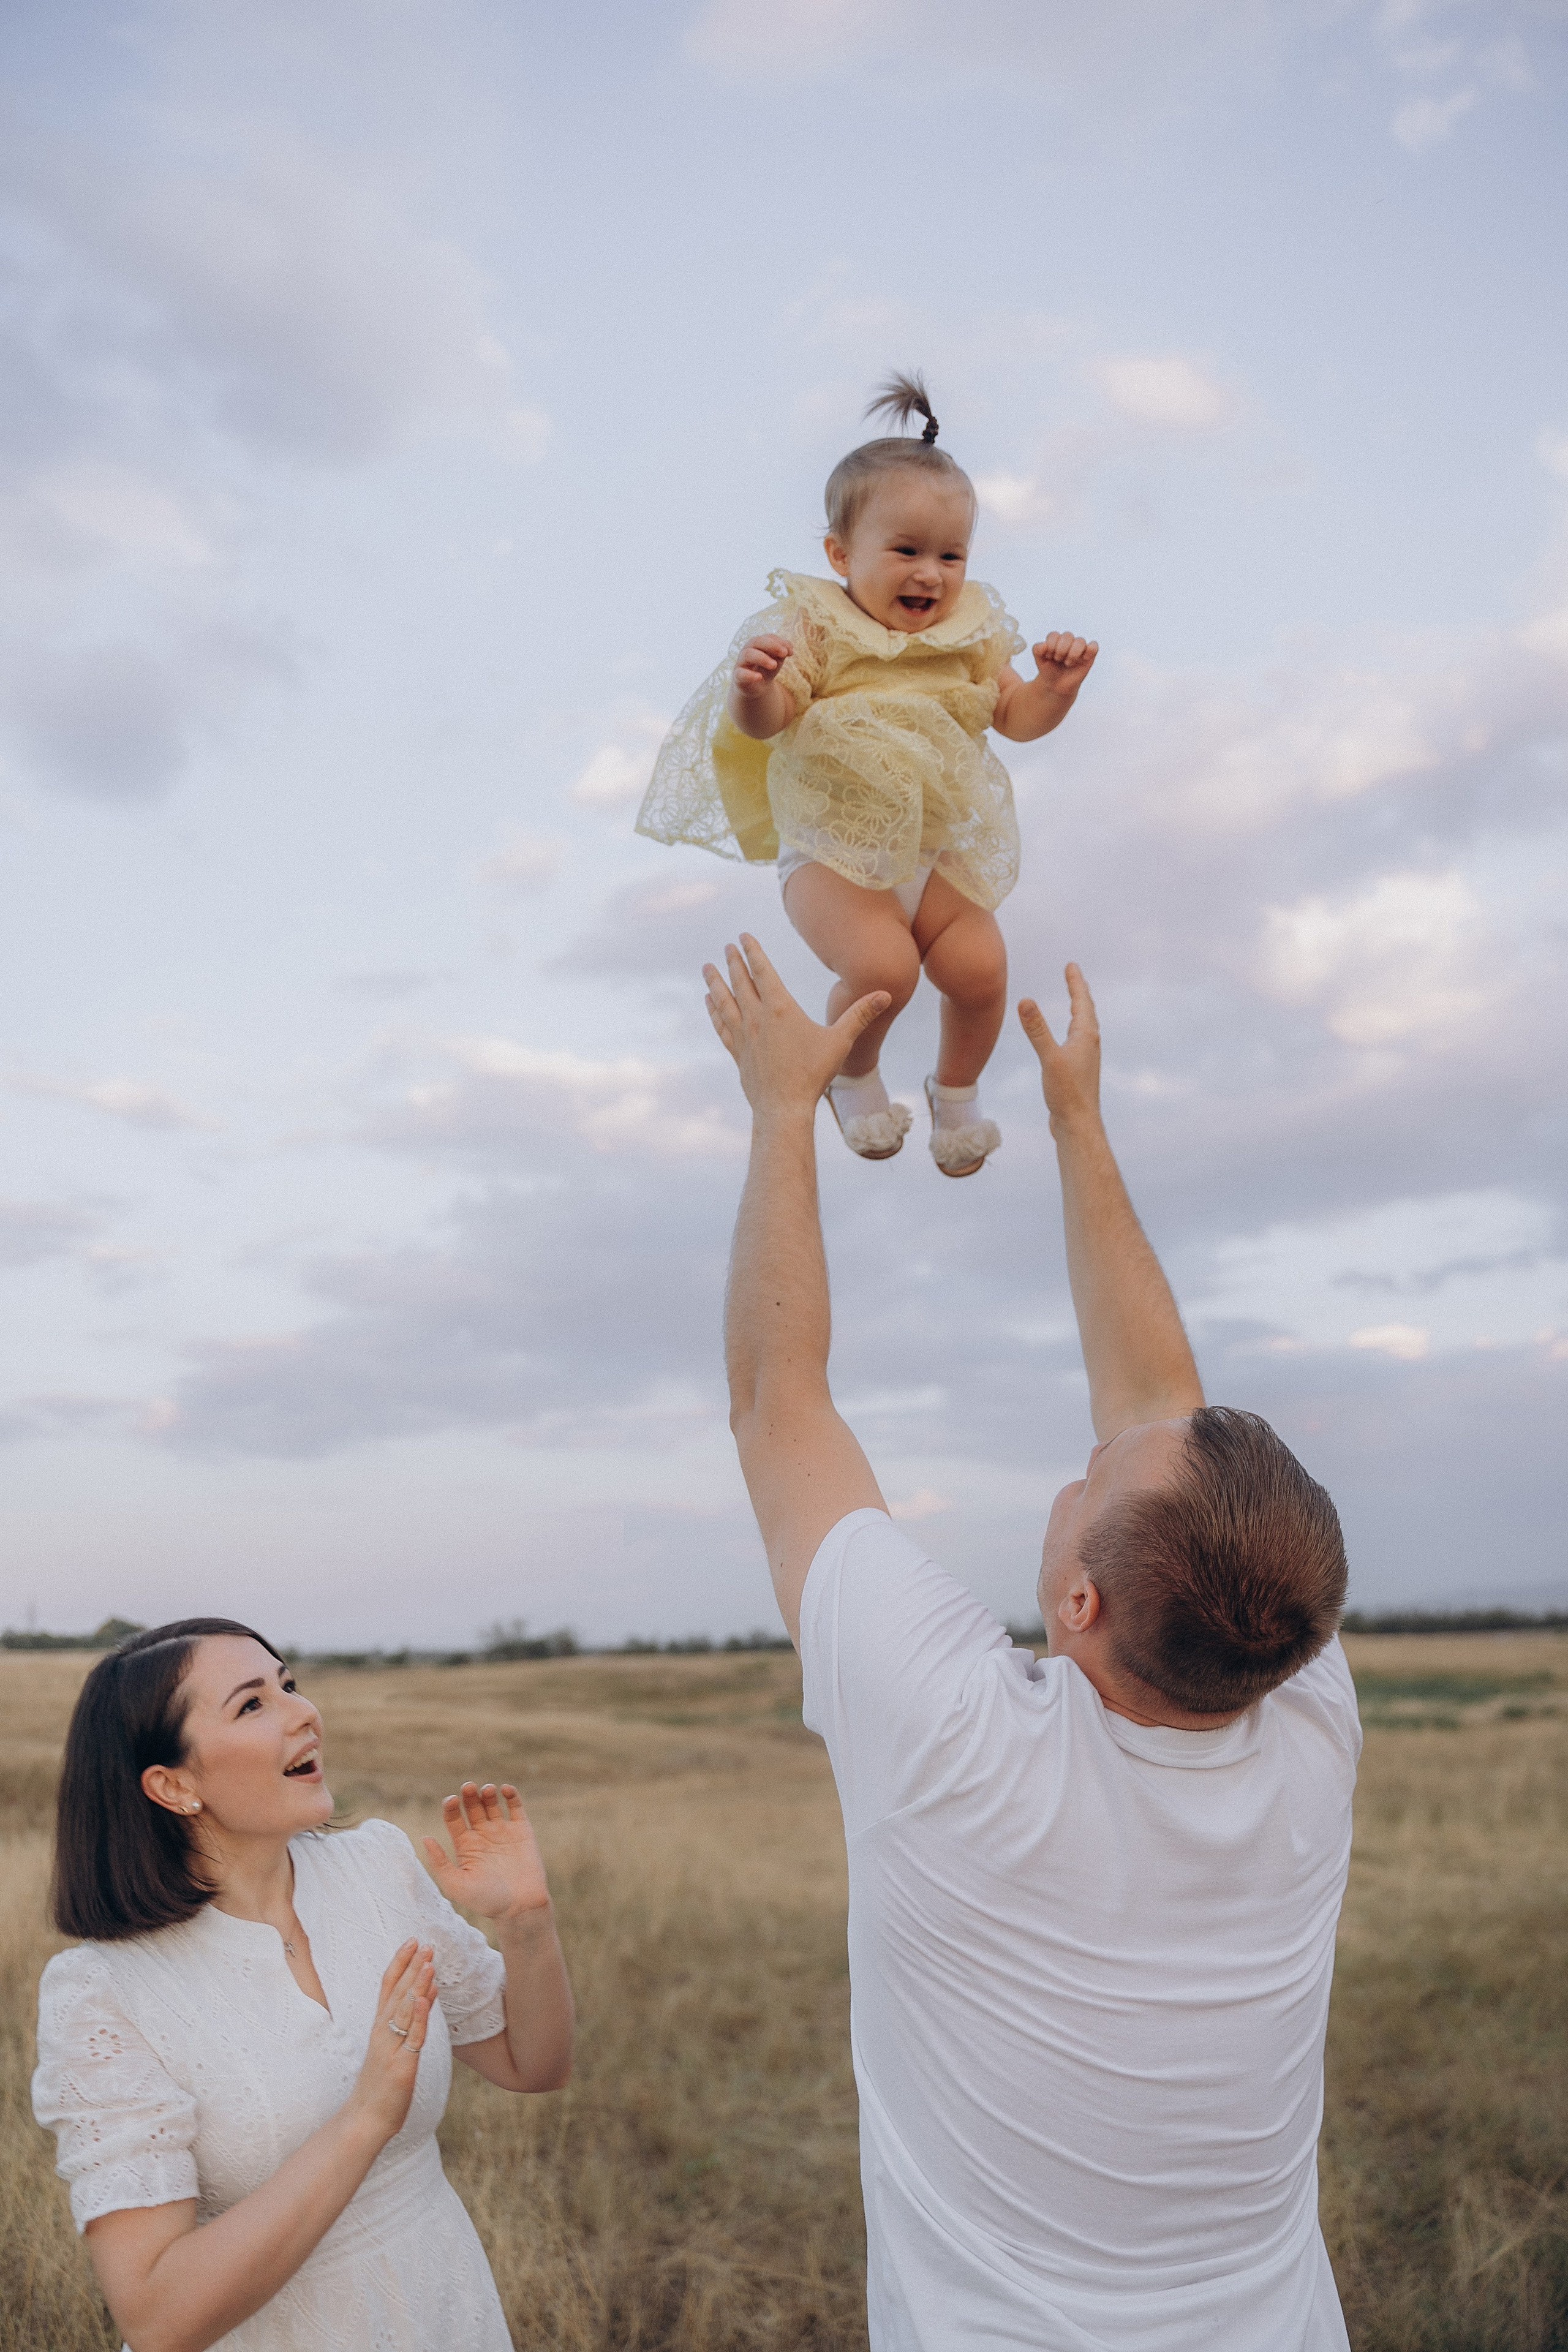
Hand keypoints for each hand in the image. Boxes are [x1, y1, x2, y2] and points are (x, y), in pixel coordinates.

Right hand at [348, 1940, 433, 2144]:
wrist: (366, 2118)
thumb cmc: (382, 2081)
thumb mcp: (395, 2044)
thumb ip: (409, 2018)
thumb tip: (427, 1989)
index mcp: (380, 2026)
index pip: (388, 1986)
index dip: (399, 1962)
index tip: (412, 1940)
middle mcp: (382, 2032)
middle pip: (396, 1993)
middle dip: (411, 1967)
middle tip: (424, 1943)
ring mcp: (391, 2048)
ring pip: (404, 2011)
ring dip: (416, 1985)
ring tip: (428, 1962)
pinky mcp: (401, 2066)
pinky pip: (412, 2038)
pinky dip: (419, 2017)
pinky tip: (425, 1998)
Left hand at [423, 1782, 551, 1925]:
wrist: (520, 1908)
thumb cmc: (486, 1901)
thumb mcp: (456, 1885)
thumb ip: (440, 1863)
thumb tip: (425, 1838)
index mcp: (465, 1846)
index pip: (454, 1819)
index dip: (450, 1807)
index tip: (451, 1801)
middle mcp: (482, 1835)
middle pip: (472, 1806)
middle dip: (469, 1795)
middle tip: (468, 1787)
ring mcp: (503, 1831)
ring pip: (492, 1803)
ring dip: (487, 1792)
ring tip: (486, 1790)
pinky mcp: (522, 1830)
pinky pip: (516, 1807)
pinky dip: (511, 1794)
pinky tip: (504, 1790)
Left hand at [702, 934, 888, 1117]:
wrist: (783, 1108)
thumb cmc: (813, 1075)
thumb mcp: (840, 1042)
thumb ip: (860, 1015)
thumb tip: (886, 994)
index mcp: (780, 1009)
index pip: (762, 971)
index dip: (753, 952)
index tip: (743, 936)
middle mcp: (757, 1018)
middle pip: (740, 982)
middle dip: (733, 962)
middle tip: (726, 946)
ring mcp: (744, 1036)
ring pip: (724, 1002)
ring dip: (715, 983)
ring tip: (706, 968)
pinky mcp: (737, 1053)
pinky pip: (721, 1025)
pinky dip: (714, 1011)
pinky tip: (709, 1002)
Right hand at [732, 634, 793, 701]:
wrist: (757, 688)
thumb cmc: (767, 670)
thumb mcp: (777, 660)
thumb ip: (782, 653)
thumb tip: (788, 649)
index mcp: (757, 644)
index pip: (766, 637)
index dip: (779, 642)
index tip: (790, 652)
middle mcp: (747, 650)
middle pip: (755, 641)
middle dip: (771, 645)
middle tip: (784, 653)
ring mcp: (741, 662)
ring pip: (748, 654)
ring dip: (762, 658)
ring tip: (774, 665)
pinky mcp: (738, 677)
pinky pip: (741, 673)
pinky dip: (750, 675)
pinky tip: (759, 677)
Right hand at [1018, 963, 1100, 1132]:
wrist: (1078, 1124)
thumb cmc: (1067, 1093)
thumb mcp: (1049, 1058)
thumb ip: (1037, 1030)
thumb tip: (1025, 1001)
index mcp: (1085, 1036)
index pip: (1081, 1001)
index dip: (1075, 982)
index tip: (1071, 966)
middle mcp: (1089, 1044)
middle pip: (1086, 1011)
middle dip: (1079, 992)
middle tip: (1073, 975)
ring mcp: (1085, 1057)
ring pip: (1083, 1026)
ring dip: (1078, 1010)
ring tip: (1075, 1002)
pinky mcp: (1079, 1070)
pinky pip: (1077, 1040)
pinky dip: (1072, 1028)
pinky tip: (1068, 1038)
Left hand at [1032, 632, 1097, 695]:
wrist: (1056, 686)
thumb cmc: (1049, 670)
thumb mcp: (1039, 660)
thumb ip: (1037, 649)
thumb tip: (1044, 644)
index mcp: (1056, 639)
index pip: (1054, 635)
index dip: (1050, 647)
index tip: (1048, 657)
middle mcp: (1068, 641)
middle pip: (1067, 636)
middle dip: (1061, 650)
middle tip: (1058, 660)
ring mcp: (1079, 647)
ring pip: (1080, 641)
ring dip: (1072, 653)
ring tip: (1068, 663)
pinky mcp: (1089, 655)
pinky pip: (1094, 647)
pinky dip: (1089, 651)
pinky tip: (1081, 659)